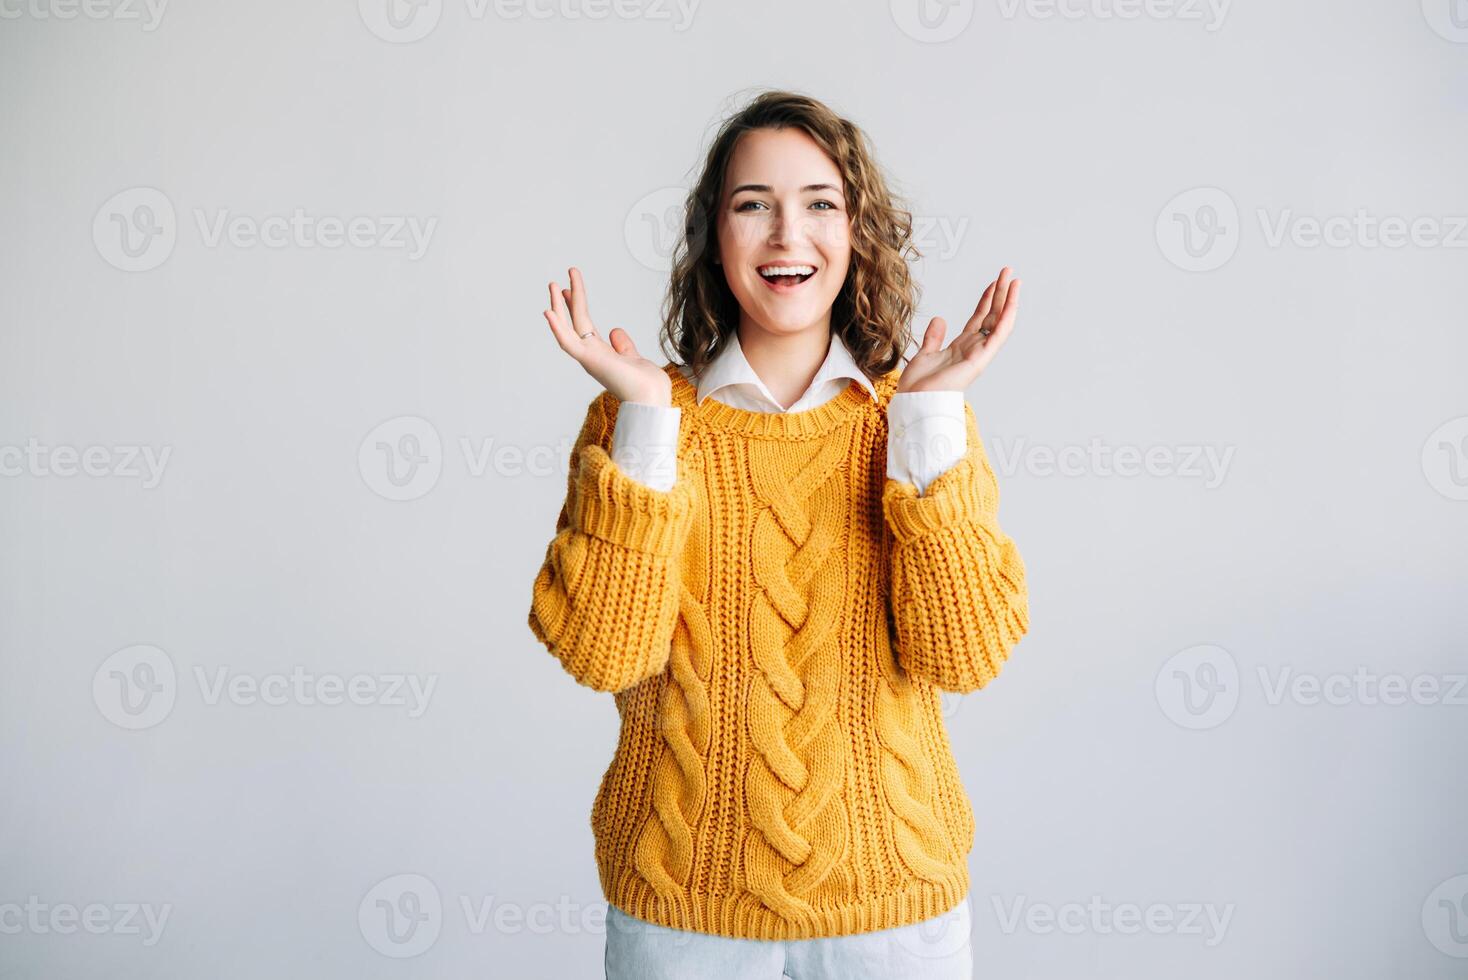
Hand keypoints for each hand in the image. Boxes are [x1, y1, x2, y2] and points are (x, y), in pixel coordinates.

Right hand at [543, 266, 671, 405]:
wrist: (651, 399)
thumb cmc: (646, 385)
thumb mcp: (633, 357)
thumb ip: (623, 345)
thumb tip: (615, 330)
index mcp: (601, 354)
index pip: (585, 326)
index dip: (577, 307)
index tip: (570, 290)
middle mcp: (591, 355)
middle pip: (575, 322)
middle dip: (567, 301)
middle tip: (557, 282)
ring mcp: (588, 357)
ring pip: (569, 327)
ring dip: (559, 306)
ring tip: (554, 285)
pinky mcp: (588, 360)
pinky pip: (568, 342)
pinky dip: (557, 328)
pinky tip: (549, 311)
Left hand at [896, 266, 1021, 393]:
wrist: (917, 401)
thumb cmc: (919, 386)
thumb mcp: (925, 354)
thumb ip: (934, 337)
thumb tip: (939, 319)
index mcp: (961, 348)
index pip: (979, 319)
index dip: (987, 300)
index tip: (993, 283)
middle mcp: (973, 349)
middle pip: (992, 316)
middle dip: (1001, 294)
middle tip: (1008, 273)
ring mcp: (979, 354)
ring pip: (999, 322)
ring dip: (1008, 301)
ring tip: (1014, 280)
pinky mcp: (981, 359)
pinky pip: (998, 336)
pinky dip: (1006, 318)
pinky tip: (1012, 302)